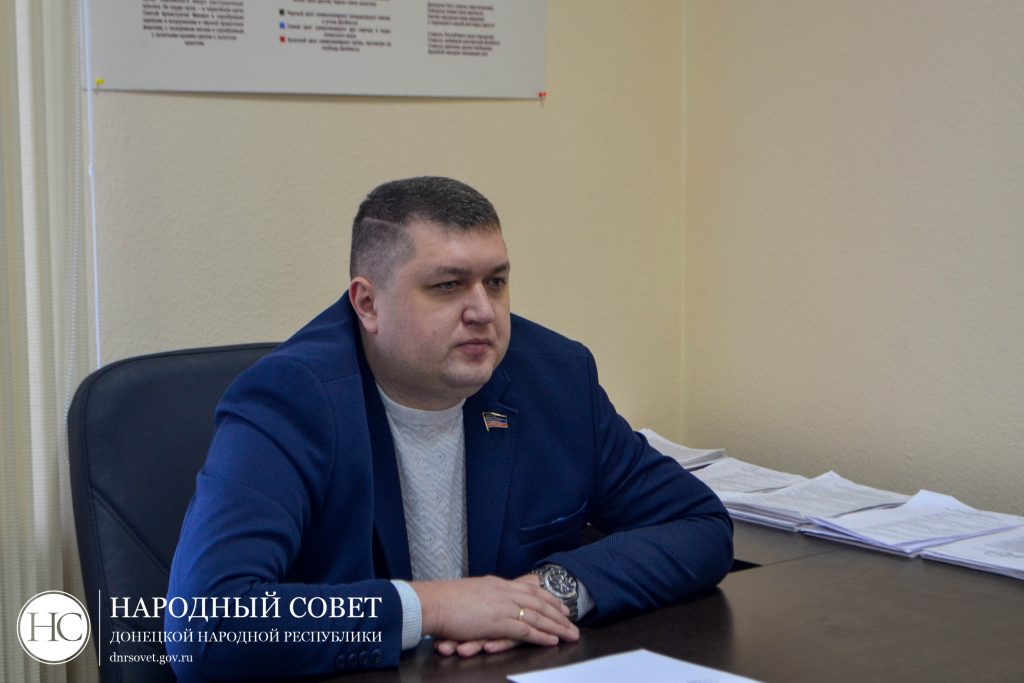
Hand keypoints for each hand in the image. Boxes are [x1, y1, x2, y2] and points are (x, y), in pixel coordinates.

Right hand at [412, 575, 577, 656]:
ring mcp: (502, 606)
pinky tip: (553, 640)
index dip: (546, 597)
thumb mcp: (468, 593)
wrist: (432, 603)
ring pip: (537, 616)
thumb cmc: (442, 601)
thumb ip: (483, 597)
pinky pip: (526, 630)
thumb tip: (489, 603)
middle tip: (572, 621)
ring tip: (571, 633)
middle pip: (538, 601)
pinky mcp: (498, 621)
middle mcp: (503, 592)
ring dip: (556, 626)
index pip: (528, 588)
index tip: (559, 604)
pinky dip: (542, 635)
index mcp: (496, 584)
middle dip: (557, 612)